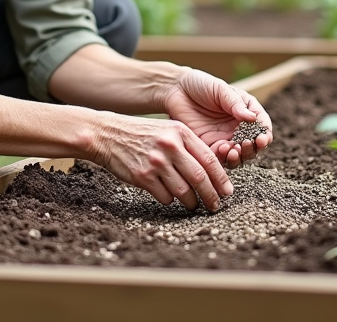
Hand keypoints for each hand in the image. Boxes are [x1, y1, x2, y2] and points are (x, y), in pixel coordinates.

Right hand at [88, 113, 234, 211]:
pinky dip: (170, 200)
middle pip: (200, 177)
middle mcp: (170, 146)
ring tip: (193, 204)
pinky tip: (168, 195)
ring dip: (191, 202)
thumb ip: (188, 146)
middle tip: (215, 205)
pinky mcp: (143, 176)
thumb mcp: (167, 130)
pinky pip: (165, 197)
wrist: (108, 135)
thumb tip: (211, 172)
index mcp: (180, 132)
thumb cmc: (141, 134)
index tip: (227, 191)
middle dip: (211, 195)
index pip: (209, 159)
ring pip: (184, 191)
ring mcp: (156, 162)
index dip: (221, 178)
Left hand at [160, 68, 273, 168]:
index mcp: (246, 112)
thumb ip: (236, 104)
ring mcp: (224, 139)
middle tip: (247, 145)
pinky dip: (223, 159)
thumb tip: (252, 118)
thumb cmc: (201, 85)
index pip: (262, 127)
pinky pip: (220, 158)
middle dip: (253, 149)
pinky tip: (221, 150)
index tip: (262, 139)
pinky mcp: (209, 147)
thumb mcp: (221, 89)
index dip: (265, 135)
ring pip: (238, 156)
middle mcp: (237, 128)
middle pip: (253, 146)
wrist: (176, 90)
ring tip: (234, 150)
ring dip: (240, 157)